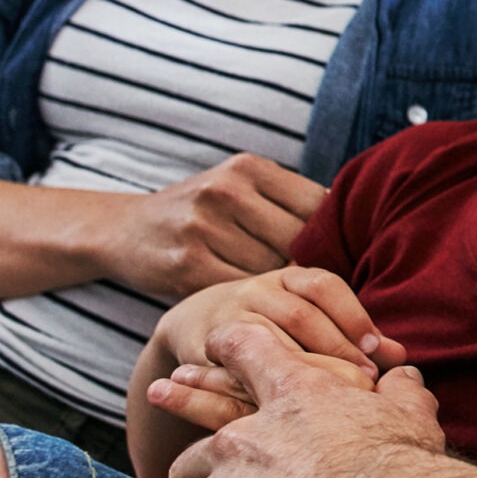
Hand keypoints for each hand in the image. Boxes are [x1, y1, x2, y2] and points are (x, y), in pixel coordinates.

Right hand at [105, 157, 329, 300]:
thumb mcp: (238, 186)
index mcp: (248, 168)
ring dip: (283, 290)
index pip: (315, 204)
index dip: (334, 238)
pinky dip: (252, 303)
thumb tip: (352, 223)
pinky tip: (258, 310)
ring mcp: (203, 227)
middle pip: (296, 239)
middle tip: (322, 290)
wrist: (123, 230)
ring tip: (294, 304)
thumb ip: (286, 201)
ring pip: (270, 269)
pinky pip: (239, 290)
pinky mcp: (186, 265)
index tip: (346, 259)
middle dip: (313, 267)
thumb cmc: (200, 211)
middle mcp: (226, 191)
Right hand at [155, 266, 402, 380]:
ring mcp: (228, 317)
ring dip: (304, 371)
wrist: (195, 325)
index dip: (353, 315)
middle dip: (336, 348)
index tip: (379, 349)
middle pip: (300, 314)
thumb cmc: (271, 328)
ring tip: (334, 400)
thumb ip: (352, 335)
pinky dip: (264, 390)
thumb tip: (402, 357)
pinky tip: (288, 412)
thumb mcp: (309, 320)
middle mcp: (257, 290)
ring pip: (269, 342)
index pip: (325, 286)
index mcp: (288, 277)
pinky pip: (235, 370)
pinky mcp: (204, 349)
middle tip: (367, 382)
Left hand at [168, 322, 445, 477]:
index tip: (211, 346)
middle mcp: (241, 439)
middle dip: (204, 468)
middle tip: (205, 472)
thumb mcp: (411, 416)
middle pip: (198, 448)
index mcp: (290, 397)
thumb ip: (401, 392)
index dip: (226, 347)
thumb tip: (403, 376)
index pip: (245, 349)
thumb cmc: (405, 470)